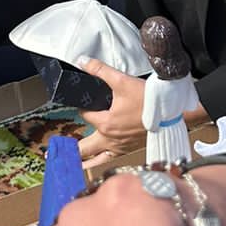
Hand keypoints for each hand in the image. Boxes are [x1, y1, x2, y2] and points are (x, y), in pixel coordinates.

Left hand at [74, 56, 204, 169]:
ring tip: (71, 164)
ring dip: (84, 160)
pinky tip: (100, 160)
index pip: (85, 117)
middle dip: (70, 150)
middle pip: (84, 149)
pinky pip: (111, 159)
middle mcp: (111, 139)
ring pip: (97, 159)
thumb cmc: (148, 99)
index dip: (82, 108)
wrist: (172, 112)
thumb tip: (82, 61)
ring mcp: (121, 147)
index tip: (82, 103)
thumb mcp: (122, 80)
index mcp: (106, 124)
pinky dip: (102, 161)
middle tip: (53, 154)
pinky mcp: (130, 149)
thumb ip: (100, 70)